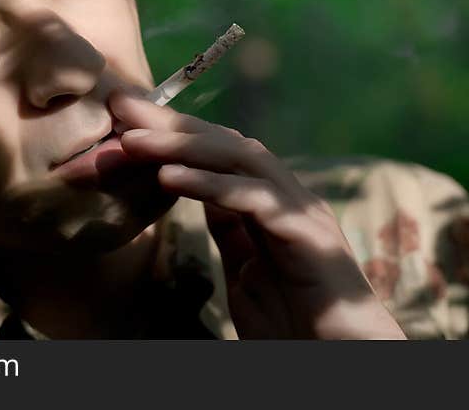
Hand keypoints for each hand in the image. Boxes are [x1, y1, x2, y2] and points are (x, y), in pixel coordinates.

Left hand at [109, 91, 405, 339]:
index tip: (126, 119)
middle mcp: (289, 198)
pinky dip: (212, 185)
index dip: (174, 133)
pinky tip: (171, 177)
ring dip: (184, 146)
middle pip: (227, 144)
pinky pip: (256, 200)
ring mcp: (302, 213)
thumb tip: (202, 193)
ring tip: (135, 141)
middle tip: (123, 108)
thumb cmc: (297, 323)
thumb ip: (229, 230)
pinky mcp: (310, 237)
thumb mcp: (247, 271)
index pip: (219, 154)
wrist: (345, 359)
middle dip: (173, 125)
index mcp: (273, 204)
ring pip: (242, 160)